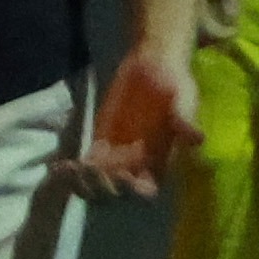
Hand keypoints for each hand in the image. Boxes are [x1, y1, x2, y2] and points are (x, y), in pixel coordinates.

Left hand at [63, 31, 197, 203]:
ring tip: (71, 169)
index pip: (145, 192)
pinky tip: (60, 166)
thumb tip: (198, 139)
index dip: (132, 192)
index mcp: (159, 162)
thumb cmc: (175, 81)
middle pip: (116, 195)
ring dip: (82, 185)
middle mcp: (137, 167)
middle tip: (89, 168)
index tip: (123, 175)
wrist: (154, 63)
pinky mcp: (98, 146)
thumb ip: (185, 119)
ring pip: (95, 187)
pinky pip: (82, 169)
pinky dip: (70, 173)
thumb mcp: (183, 96)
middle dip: (102, 188)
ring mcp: (115, 159)